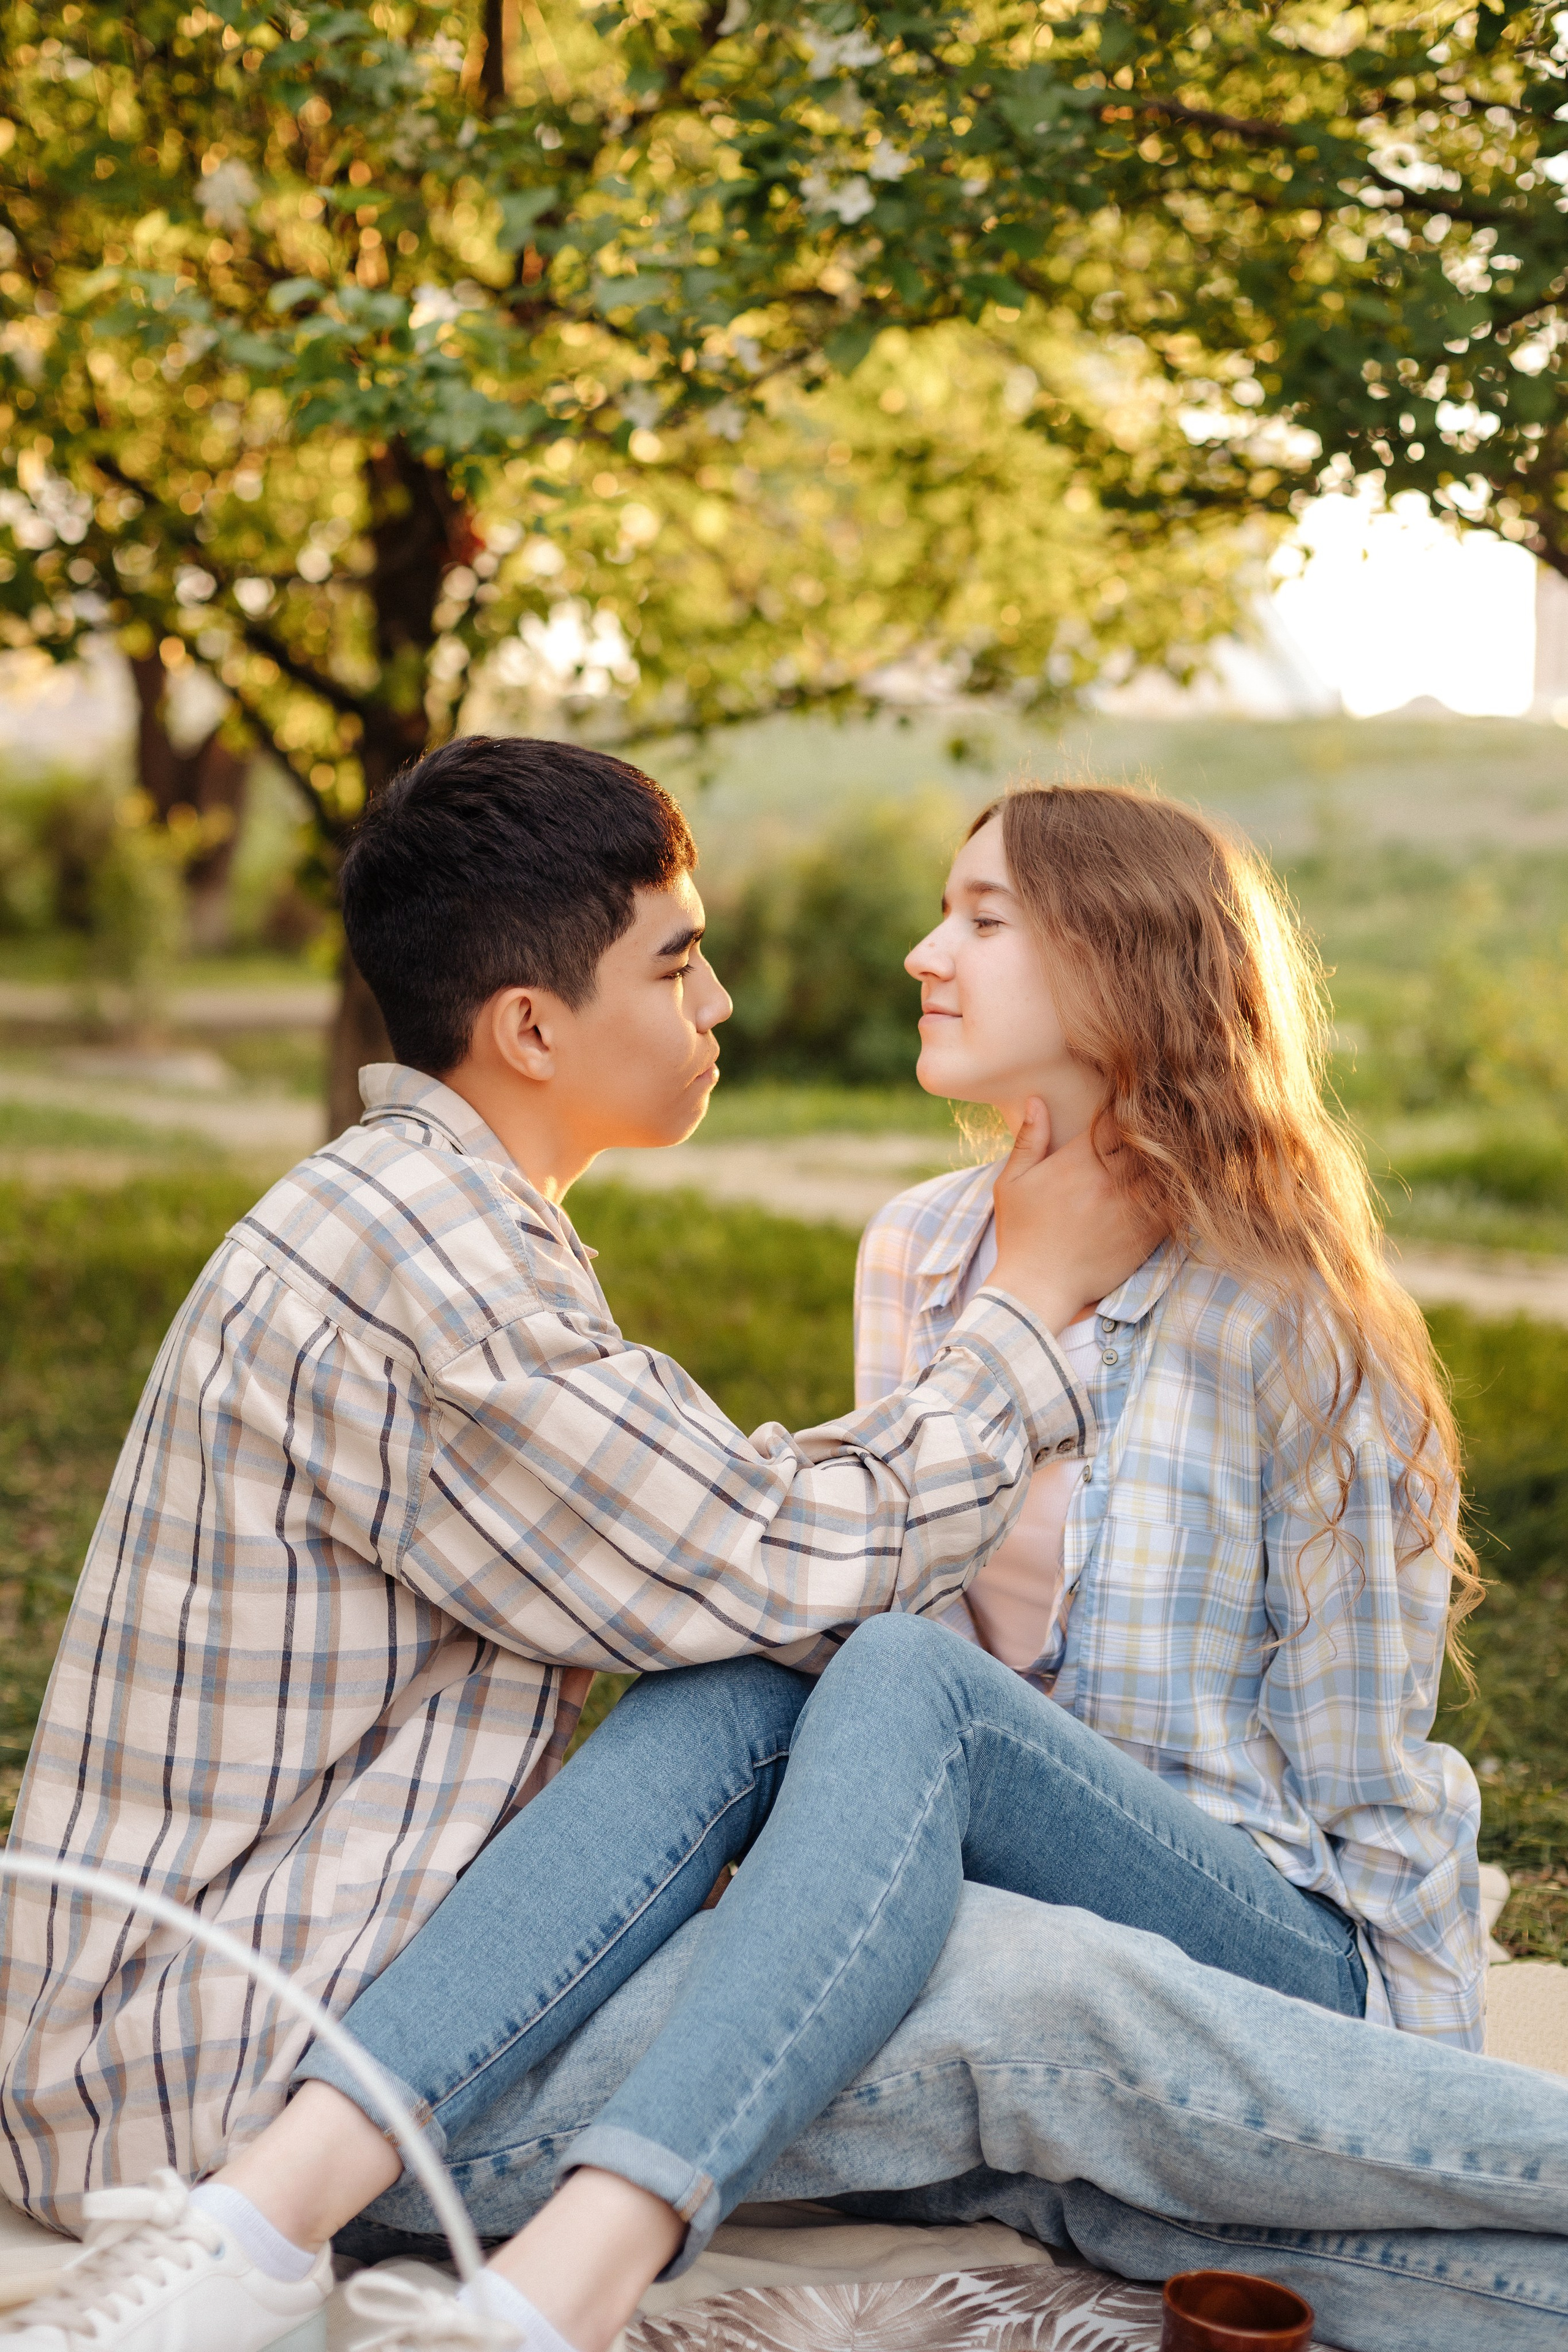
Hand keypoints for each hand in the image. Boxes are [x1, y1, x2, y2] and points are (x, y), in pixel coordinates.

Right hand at [990, 1099, 1165, 1336]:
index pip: (1115, 1119)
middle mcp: (1109, 1180)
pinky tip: (1181, 1183)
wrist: (1038, 1288)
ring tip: (1178, 1148)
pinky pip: (1176, 1204)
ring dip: (1170, 1157)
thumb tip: (1037, 1099)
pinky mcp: (1147, 1234)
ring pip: (1167, 1168)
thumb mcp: (1012, 1183)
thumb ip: (1028, 1139)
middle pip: (1147, 1139)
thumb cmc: (1021, 1234)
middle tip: (1164, 1120)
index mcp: (1078, 1161)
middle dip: (1152, 1130)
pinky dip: (1181, 1190)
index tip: (1130, 1106)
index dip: (1126, 1109)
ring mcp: (1132, 1207)